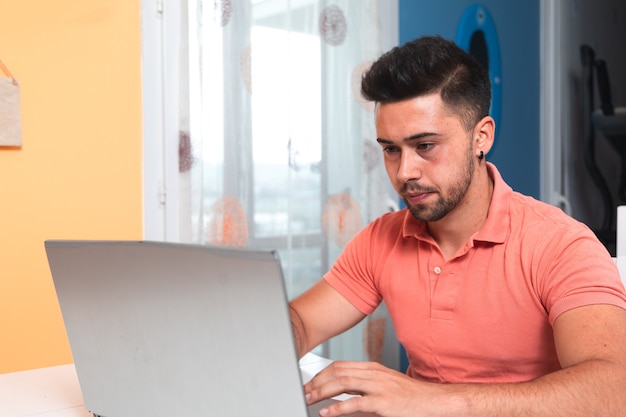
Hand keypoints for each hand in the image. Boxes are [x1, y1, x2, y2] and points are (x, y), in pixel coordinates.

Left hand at [304, 360, 436, 416]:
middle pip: (337, 372)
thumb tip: (343, 393)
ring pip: (342, 383)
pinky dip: (337, 408)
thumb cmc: (411, 397)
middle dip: (316, 382)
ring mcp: (379, 387)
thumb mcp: (385, 385)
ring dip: (321, 391)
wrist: (435, 402)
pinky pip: (355, 403)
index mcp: (373, 368)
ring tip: (309, 398)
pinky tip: (327, 412)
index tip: (309, 383)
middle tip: (304, 391)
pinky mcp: (384, 402)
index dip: (321, 374)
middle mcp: (374, 374)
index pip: (339, 366)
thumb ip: (364, 386)